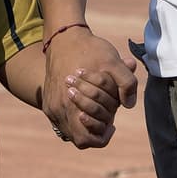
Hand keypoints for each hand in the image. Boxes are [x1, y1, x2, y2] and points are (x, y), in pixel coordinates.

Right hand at [42, 27, 137, 148]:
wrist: (64, 38)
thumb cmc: (90, 50)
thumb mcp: (113, 61)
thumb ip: (126, 82)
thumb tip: (129, 104)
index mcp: (72, 103)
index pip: (88, 139)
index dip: (103, 135)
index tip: (112, 123)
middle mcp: (58, 109)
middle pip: (79, 137)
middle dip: (96, 127)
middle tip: (107, 114)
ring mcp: (51, 107)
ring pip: (70, 130)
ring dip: (86, 122)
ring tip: (99, 108)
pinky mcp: (47, 103)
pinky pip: (62, 120)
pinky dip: (76, 116)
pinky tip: (87, 103)